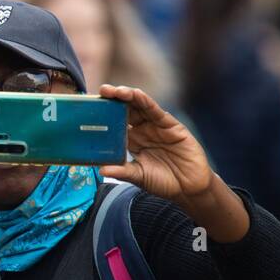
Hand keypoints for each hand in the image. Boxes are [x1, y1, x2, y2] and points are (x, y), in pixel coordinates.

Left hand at [97, 84, 213, 202]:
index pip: (116, 124)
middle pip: (126, 110)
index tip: (90, 107)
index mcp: (132, 141)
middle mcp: (143, 130)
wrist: (189, 188)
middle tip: (102, 91)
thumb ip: (122, 171)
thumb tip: (101, 169)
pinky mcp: (171, 126)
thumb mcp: (139, 177)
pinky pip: (156, 112)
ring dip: (128, 96)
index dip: (105, 115)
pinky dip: (146, 102)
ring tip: (116, 91)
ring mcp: (156, 127)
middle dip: (114, 100)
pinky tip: (137, 94)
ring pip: (140, 107)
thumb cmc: (163, 182)